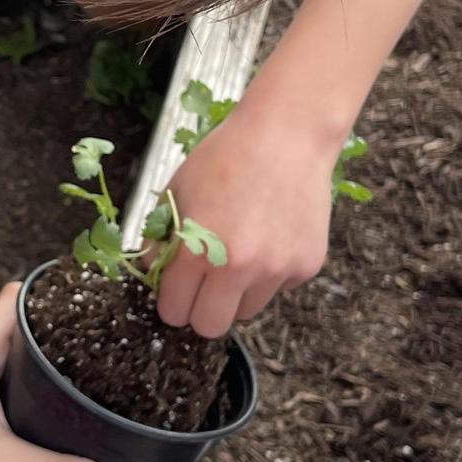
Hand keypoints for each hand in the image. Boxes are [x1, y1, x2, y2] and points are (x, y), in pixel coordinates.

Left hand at [0, 284, 118, 461]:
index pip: (20, 296)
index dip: (55, 293)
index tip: (92, 303)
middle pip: (23, 323)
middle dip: (59, 330)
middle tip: (100, 344)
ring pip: (13, 353)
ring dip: (43, 360)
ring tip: (86, 373)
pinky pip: (5, 380)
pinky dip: (28, 384)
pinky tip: (50, 408)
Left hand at [158, 106, 335, 336]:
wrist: (286, 134)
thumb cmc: (226, 157)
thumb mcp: (177, 192)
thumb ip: (161, 239)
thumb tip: (154, 272)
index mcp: (199, 251)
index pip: (174, 310)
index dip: (171, 302)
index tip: (175, 292)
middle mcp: (241, 268)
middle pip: (211, 327)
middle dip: (201, 312)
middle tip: (203, 288)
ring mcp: (278, 269)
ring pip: (248, 311)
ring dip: (238, 293)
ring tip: (240, 252)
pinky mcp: (307, 265)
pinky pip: (279, 288)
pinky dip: (270, 273)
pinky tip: (270, 234)